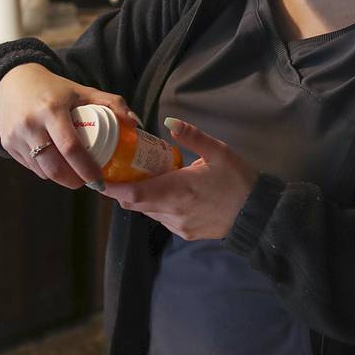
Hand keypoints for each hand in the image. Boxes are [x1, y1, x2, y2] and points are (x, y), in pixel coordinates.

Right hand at [0, 63, 137, 189]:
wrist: (13, 81)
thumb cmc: (55, 89)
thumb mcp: (82, 91)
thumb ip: (111, 103)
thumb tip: (135, 124)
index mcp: (52, 109)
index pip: (70, 147)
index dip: (86, 168)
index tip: (99, 180)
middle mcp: (30, 124)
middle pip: (54, 166)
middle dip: (73, 181)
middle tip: (88, 182)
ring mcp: (15, 135)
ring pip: (42, 170)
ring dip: (60, 177)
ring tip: (74, 173)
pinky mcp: (7, 143)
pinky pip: (30, 167)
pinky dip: (45, 170)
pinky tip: (55, 163)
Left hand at [102, 117, 257, 240]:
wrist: (258, 214)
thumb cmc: (239, 180)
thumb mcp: (219, 152)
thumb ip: (192, 137)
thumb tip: (169, 121)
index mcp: (178, 190)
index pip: (134, 194)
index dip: (112, 188)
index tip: (96, 178)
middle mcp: (173, 212)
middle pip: (136, 204)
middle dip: (123, 190)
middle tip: (117, 171)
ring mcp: (179, 226)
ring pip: (149, 212)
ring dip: (142, 198)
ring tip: (144, 178)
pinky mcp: (186, 233)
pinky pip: (163, 219)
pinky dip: (158, 206)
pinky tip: (168, 193)